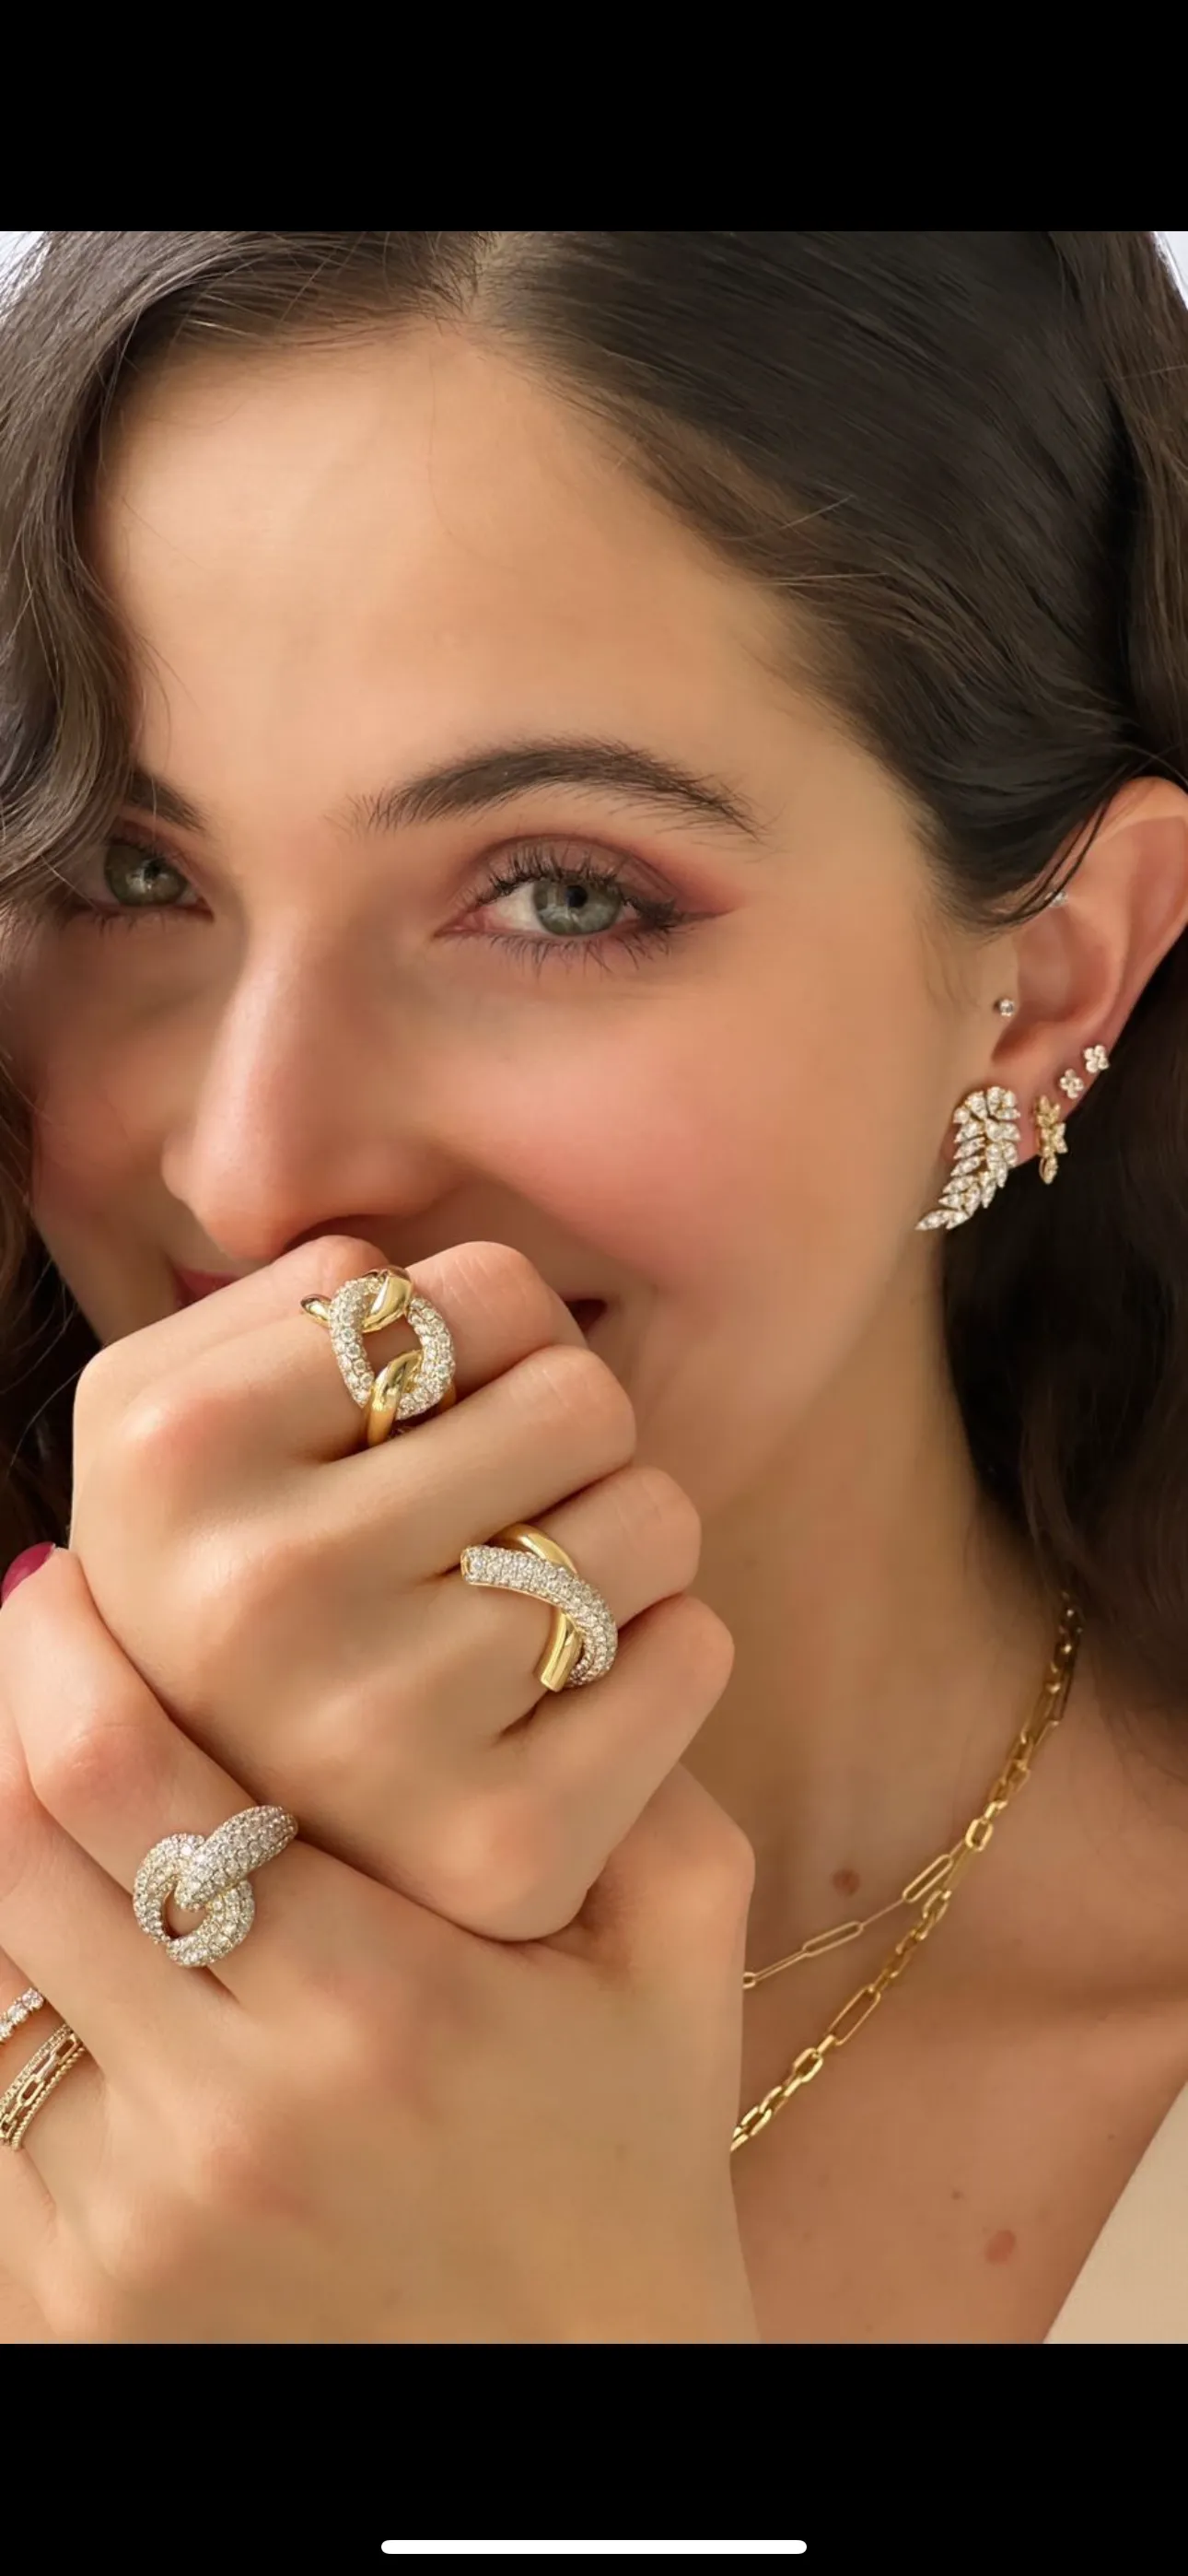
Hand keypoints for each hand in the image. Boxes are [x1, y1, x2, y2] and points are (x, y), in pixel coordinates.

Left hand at [0, 1551, 757, 2342]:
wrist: (576, 2427)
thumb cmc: (626, 2168)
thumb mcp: (678, 1965)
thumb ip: (640, 1780)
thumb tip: (560, 1611)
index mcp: (381, 2007)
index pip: (130, 1781)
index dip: (65, 1652)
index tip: (71, 1578)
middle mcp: (233, 2115)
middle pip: (13, 1851)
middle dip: (2, 1710)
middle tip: (37, 1632)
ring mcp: (137, 2220)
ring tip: (43, 1769)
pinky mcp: (73, 2299)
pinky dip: (8, 1988)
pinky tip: (67, 1927)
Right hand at [67, 1238, 734, 1937]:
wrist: (257, 1899)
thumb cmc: (254, 1612)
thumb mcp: (190, 1444)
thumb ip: (292, 1322)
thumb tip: (415, 1267)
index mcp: (162, 1449)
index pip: (475, 1288)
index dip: (486, 1346)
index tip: (426, 1430)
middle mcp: (250, 1589)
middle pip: (578, 1394)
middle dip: (564, 1445)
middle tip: (492, 1530)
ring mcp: (371, 1727)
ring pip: (653, 1517)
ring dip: (620, 1551)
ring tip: (523, 1614)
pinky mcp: (501, 1844)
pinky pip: (696, 1650)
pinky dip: (665, 1659)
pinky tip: (571, 1707)